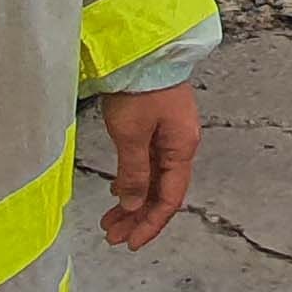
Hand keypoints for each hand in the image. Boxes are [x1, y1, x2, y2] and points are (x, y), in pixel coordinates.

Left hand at [95, 83, 198, 247]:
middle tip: (113, 236)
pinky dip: (132, 180)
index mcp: (181, 148)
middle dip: (138, 217)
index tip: (130, 243)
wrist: (141, 49)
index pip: (170, 198)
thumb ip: (134, 174)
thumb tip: (136, 206)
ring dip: (133, 201)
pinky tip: (118, 191)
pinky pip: (147, 162)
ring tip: (110, 221)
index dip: (151, 224)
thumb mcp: (132, 135)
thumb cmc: (139, 88)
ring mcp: (168, 134)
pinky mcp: (156, 124)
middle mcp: (180, 144)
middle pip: (162, 192)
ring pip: (153, 179)